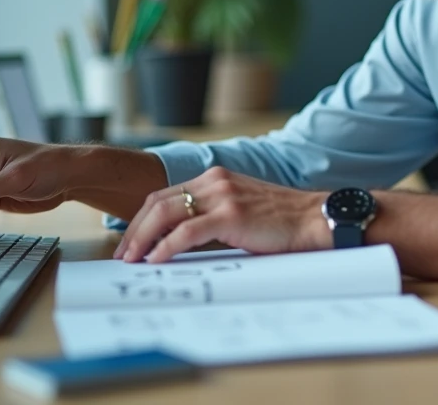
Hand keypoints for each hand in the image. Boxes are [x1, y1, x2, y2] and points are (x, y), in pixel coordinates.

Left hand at [113, 167, 328, 262]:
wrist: (314, 219)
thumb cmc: (282, 221)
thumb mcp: (241, 208)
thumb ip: (213, 214)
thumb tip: (180, 239)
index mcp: (215, 177)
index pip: (165, 195)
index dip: (142, 219)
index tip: (132, 241)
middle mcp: (215, 180)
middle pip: (158, 202)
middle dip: (135, 230)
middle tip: (124, 254)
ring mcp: (222, 195)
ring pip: (166, 213)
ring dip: (143, 239)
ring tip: (132, 259)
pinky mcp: (230, 214)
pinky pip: (186, 231)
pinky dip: (165, 246)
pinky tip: (156, 259)